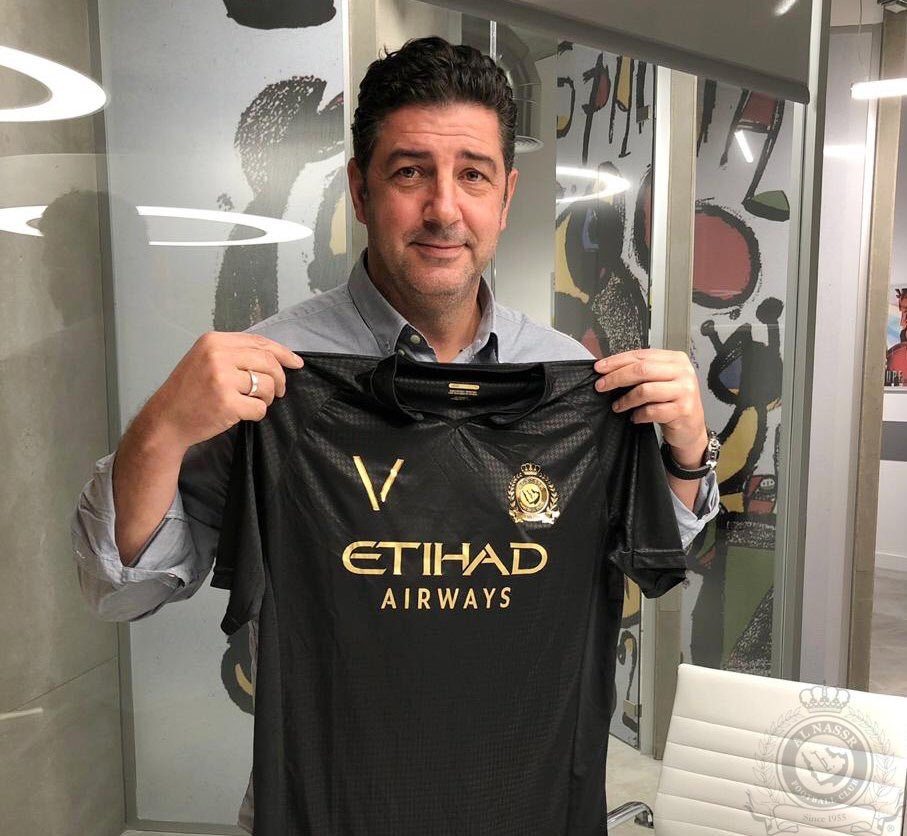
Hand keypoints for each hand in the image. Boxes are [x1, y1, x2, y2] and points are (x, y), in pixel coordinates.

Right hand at [145, 331, 303, 452]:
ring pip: (267, 385)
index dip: (283, 353)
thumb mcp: (205, 360)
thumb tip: (276, 356)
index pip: (259, 342)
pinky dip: (257, 413)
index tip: (296, 363)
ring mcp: (222, 380)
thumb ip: (235, 354)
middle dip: (280, 379)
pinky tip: (243, 414)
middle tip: (279, 391)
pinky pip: (260, 408)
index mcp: (214, 341)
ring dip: (268, 398)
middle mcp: (218, 356)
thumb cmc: (189, 390)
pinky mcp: (227, 404)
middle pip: (268, 362)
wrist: (166, 419)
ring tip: (254, 402)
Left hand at [593, 348, 707, 466]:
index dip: (617, 361)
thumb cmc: (673, 403)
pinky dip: (639, 415)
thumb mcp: (660, 382)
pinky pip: (652, 410)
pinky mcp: (683, 409)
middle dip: (616, 377)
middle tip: (601, 386)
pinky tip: (635, 417)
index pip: (641, 355)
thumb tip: (609, 369)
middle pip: (642, 370)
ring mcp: (685, 390)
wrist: (691, 428)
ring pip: (645, 390)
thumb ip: (642, 372)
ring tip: (618, 406)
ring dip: (626, 399)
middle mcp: (683, 372)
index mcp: (676, 359)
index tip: (600, 368)